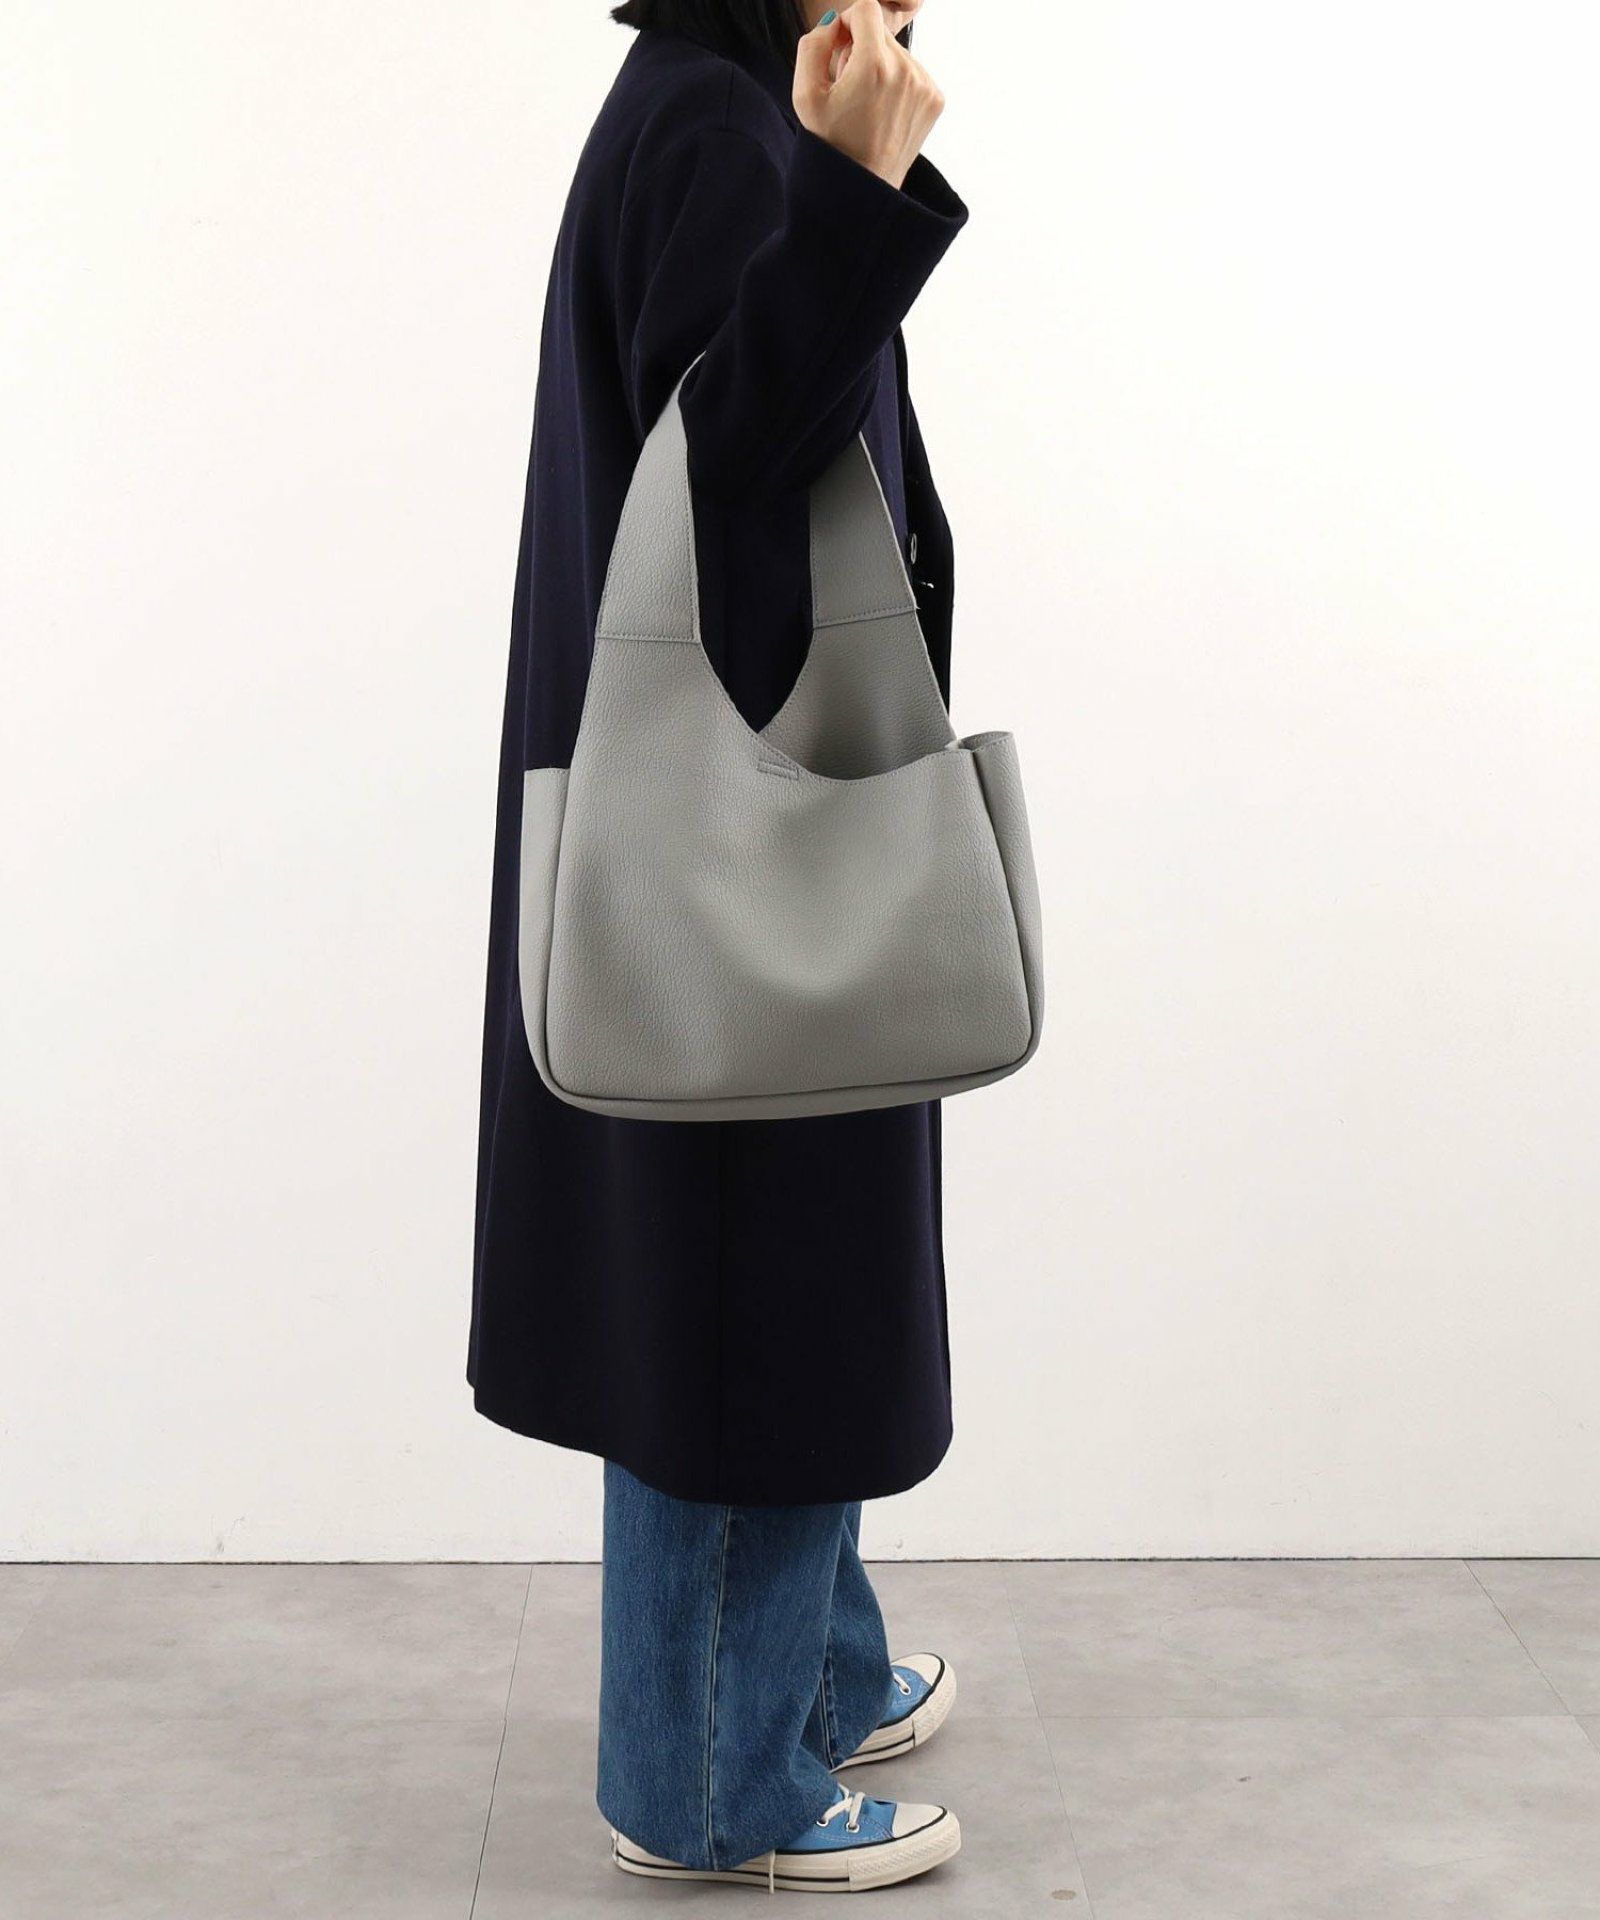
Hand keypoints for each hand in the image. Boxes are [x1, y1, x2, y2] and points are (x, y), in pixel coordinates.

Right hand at [793, 2, 944, 190]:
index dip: (848, 23)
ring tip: (867, 103)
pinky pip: (914, 72)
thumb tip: (836, 23)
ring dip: (880, 66)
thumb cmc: (830, 145)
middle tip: (850, 86)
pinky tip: (884, 111)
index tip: (840, 49)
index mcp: (874, 65)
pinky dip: (897, 83)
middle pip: (882, 32)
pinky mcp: (935, 99)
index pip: (867, 8)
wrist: (862, 190)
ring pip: (898, 52)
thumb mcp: (805, 95)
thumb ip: (813, 44)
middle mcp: (906, 71)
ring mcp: (926, 86)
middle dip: (862, 49)